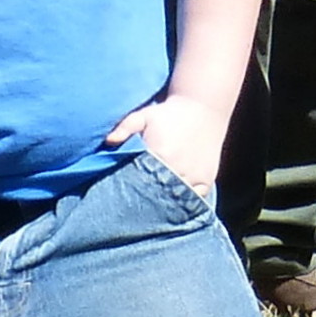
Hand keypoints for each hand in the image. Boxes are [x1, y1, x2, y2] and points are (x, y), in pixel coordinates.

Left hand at [107, 87, 231, 197]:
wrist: (203, 107)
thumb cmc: (169, 113)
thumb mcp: (144, 116)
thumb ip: (125, 127)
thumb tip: (108, 141)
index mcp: (159, 154)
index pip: (140, 182)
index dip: (132, 191)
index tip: (124, 198)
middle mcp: (177, 168)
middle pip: (157, 195)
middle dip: (147, 202)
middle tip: (137, 209)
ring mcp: (194, 176)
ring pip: (176, 200)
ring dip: (166, 205)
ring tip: (155, 209)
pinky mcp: (206, 180)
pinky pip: (195, 201)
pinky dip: (185, 204)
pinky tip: (175, 205)